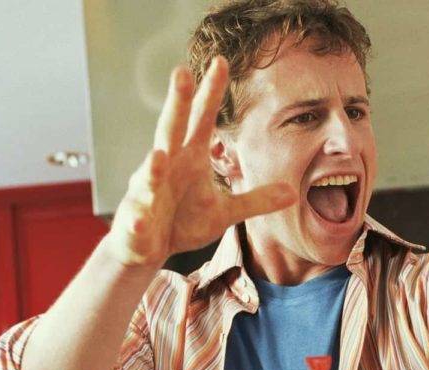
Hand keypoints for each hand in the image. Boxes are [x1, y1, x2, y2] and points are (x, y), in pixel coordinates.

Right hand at [106, 57, 296, 268]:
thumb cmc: (182, 221)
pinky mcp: (135, 221)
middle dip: (176, 104)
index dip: (210, 93)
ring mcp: (147, 192)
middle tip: (182, 72)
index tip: (220, 62)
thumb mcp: (225, 212)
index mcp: (188, 158)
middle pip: (171, 130)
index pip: (201, 120)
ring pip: (149, 175)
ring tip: (158, 156)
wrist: (145, 248)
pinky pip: (137, 220)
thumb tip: (293, 193)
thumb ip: (256, 200)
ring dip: (152, 167)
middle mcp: (165, 166)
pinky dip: (139, 220)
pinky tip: (142, 221)